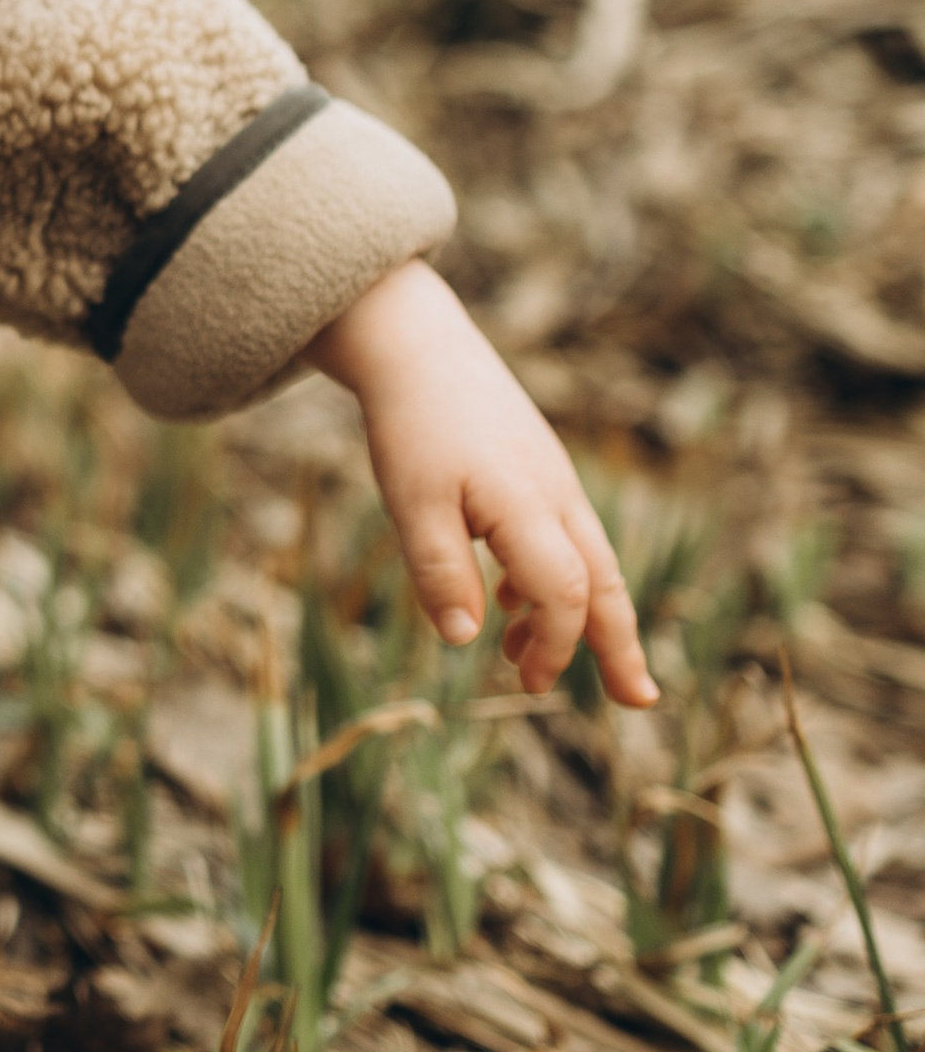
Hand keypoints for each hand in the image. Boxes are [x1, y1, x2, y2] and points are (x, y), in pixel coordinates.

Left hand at [309, 259, 656, 704]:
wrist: (418, 348)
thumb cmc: (412, 428)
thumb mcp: (411, 504)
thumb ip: (440, 573)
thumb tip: (467, 642)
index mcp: (529, 505)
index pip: (565, 592)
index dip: (556, 644)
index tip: (528, 684)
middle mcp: (558, 496)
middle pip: (606, 581)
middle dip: (621, 645)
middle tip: (640, 702)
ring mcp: (555, 483)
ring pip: (590, 561)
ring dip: (581, 619)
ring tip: (536, 667)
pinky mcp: (541, 474)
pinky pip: (564, 539)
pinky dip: (551, 582)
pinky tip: (508, 604)